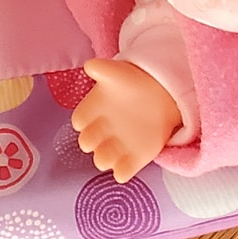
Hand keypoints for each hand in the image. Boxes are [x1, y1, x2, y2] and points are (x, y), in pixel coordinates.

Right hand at [70, 58, 181, 182]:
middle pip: (87, 144)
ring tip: (117, 148)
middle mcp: (100, 131)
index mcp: (91, 111)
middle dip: (92, 142)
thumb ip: (102, 69)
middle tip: (103, 134)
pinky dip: (122, 172)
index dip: (82, 121)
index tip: (92, 116)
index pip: (79, 121)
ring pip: (102, 161)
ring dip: (105, 158)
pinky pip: (123, 172)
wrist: (158, 94)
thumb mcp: (117, 72)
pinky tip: (127, 165)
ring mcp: (117, 146)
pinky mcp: (134, 158)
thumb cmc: (131, 83)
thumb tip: (90, 65)